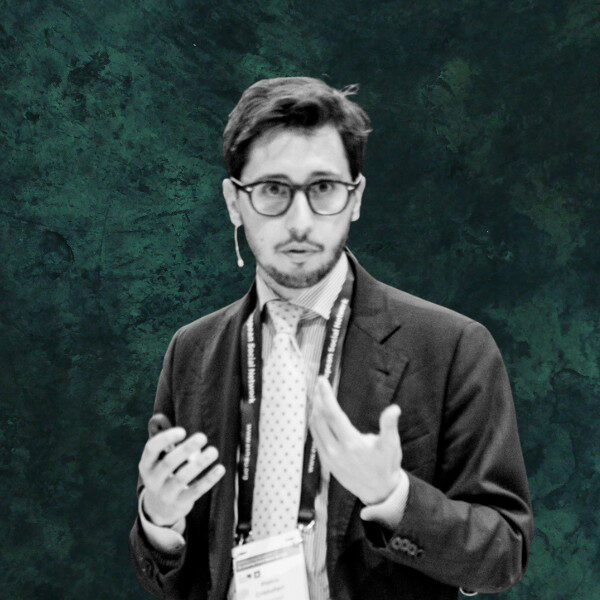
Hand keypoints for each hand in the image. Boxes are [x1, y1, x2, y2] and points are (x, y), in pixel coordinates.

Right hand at [138, 427, 224, 526]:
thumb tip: (166, 421)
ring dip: (199, 463)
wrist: (160, 508)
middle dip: (186, 449)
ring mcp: (165, 494)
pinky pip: (195, 491)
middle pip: (168, 463)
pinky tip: (220, 468)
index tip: (183, 431)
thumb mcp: (158, 460)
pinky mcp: (179, 503)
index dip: (166, 439)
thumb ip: (165, 443)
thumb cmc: (164, 473)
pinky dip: (208, 479)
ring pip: (182, 478)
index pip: (151, 449)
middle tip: (202, 436)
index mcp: (146, 465)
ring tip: (214, 451)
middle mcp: (152, 480)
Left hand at [309, 376, 402, 504]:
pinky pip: (315, 437)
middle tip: (320, 383)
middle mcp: (336, 451)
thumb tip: (394, 409)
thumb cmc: (386, 465)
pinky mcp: (326, 462)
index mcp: (352, 444)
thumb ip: (389, 426)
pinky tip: (318, 414)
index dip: (326, 396)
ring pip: (315, 428)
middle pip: (320, 419)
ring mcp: (329, 458)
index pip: (333, 414)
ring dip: (315, 409)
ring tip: (318, 395)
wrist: (378, 492)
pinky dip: (314, 422)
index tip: (322, 381)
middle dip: (318, 398)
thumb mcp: (391, 446)